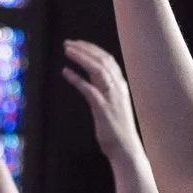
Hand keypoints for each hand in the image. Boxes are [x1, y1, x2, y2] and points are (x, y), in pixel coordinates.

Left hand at [61, 40, 139, 163]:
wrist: (126, 149)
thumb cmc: (117, 129)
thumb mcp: (112, 105)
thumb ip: (103, 91)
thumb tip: (90, 80)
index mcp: (120, 86)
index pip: (108, 60)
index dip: (92, 49)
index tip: (78, 43)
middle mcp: (118, 88)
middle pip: (102, 60)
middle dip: (85, 49)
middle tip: (68, 43)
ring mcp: (112, 97)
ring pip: (98, 69)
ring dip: (81, 57)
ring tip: (67, 51)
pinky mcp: (103, 108)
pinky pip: (89, 88)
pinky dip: (77, 78)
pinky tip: (66, 72)